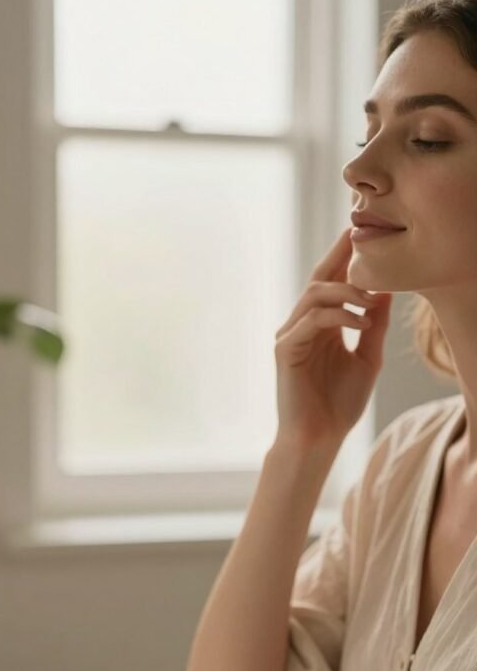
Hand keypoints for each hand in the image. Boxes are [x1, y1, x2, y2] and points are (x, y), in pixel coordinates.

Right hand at [272, 226, 392, 448]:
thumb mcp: (367, 359)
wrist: (319, 437)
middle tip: (357, 235)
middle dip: (338, 256)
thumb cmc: (339, 404)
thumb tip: (385, 291)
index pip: (331, 283)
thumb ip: (374, 325)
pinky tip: (361, 323)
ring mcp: (290, 335)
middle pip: (317, 279)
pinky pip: (312, 320)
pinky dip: (339, 316)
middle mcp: (301, 326)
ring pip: (314, 295)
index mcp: (320, 326)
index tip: (359, 233)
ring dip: (346, 292)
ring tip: (371, 300)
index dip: (342, 257)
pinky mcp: (285, 349)